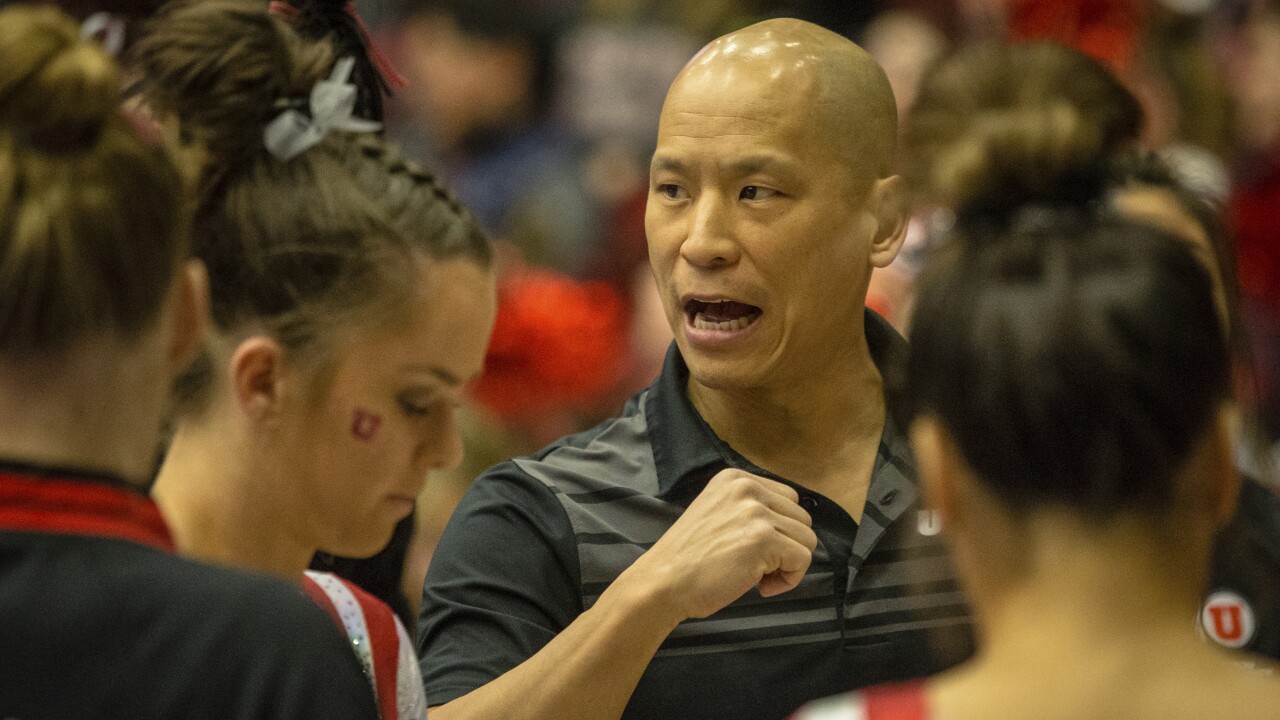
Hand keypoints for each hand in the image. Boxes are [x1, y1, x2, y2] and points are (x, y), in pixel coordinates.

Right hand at [617, 468, 817, 621]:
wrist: (663, 582)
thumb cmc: (687, 559)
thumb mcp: (717, 513)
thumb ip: (749, 510)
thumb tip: (789, 526)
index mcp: (735, 478)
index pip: (787, 500)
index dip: (779, 530)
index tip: (753, 549)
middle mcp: (747, 488)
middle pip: (801, 518)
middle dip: (786, 546)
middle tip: (756, 566)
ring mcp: (756, 512)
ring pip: (807, 539)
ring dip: (788, 564)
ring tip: (758, 576)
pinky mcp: (764, 538)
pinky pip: (803, 559)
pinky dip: (789, 579)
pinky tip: (761, 586)